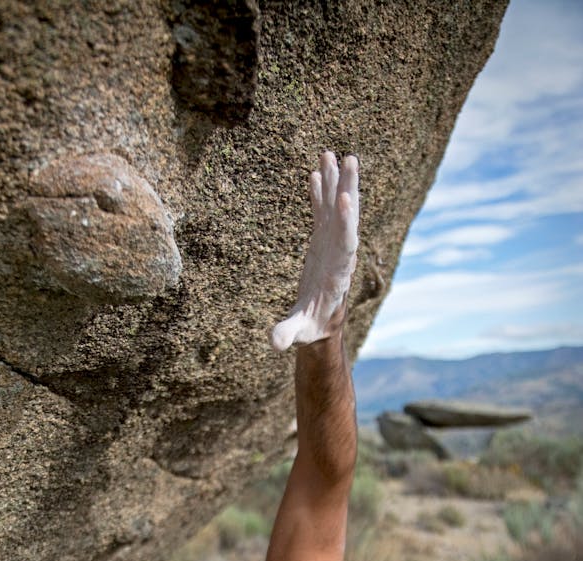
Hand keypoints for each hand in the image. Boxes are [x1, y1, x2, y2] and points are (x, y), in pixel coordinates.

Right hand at [270, 152, 358, 351]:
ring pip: (336, 209)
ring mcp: (332, 245)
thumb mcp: (298, 332)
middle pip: (347, 218)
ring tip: (333, 153)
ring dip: (337, 181)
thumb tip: (273, 344)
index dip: (345, 222)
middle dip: (348, 190)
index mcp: (337, 273)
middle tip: (350, 160)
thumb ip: (287, 335)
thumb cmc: (310, 329)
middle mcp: (340, 254)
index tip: (345, 199)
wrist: (321, 323)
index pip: (345, 244)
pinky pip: (322, 212)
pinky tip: (317, 172)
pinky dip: (321, 192)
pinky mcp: (322, 242)